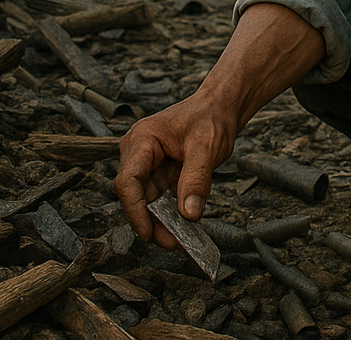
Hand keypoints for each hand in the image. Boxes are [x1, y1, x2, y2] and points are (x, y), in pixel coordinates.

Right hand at [114, 91, 237, 247]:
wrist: (223, 107)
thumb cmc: (212, 116)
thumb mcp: (207, 145)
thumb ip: (196, 179)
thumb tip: (188, 215)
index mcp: (142, 140)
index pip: (127, 181)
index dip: (135, 210)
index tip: (149, 233)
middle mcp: (139, 153)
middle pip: (136, 195)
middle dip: (151, 221)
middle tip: (173, 242)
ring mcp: (149, 164)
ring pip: (148, 202)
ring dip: (161, 222)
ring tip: (180, 240)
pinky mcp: (160, 173)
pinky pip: (161, 199)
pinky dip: (170, 214)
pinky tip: (182, 227)